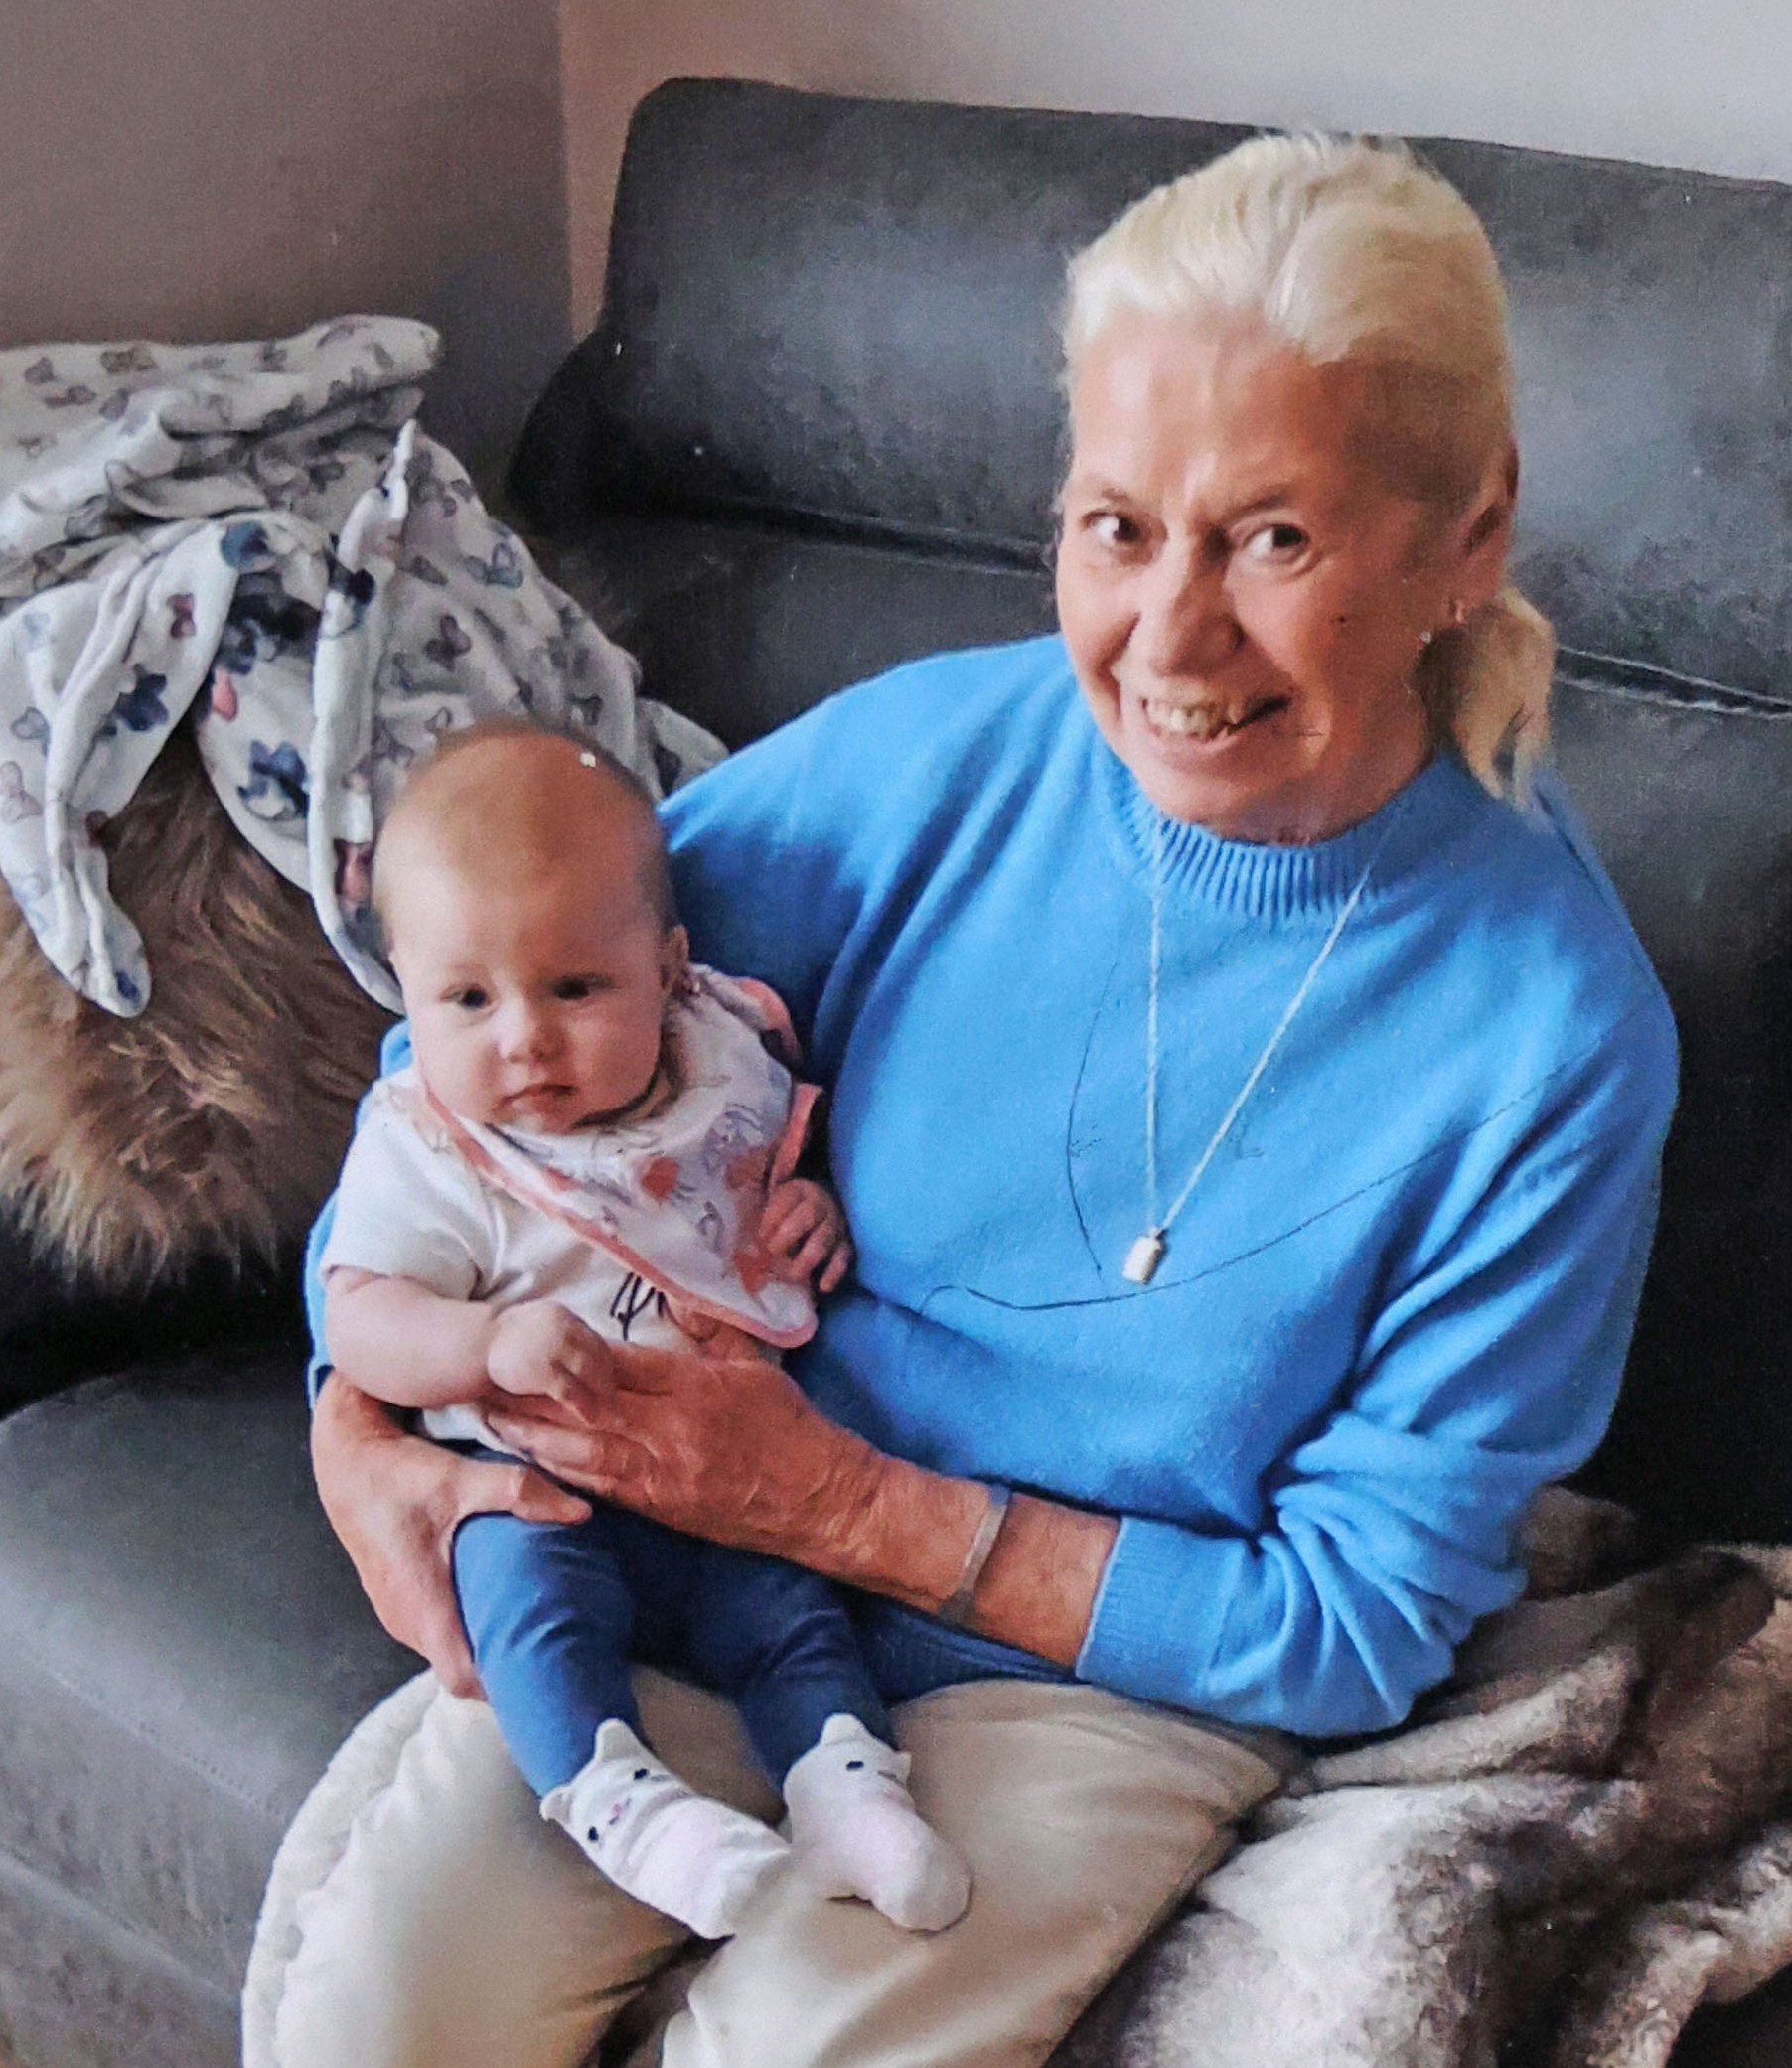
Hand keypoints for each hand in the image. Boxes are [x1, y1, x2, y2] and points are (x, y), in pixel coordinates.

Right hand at [311, 1372, 591, 1695]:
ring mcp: (397, 1613)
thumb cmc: (396, 1474)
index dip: (502, 1688)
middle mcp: (405, 1620)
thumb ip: (519, 1492)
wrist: (346, 1460)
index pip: (463, 1679)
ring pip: (447, 1651)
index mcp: (421, 1605)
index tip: (543, 1677)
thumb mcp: (459, 1479)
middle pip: (460, 1670)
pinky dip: (466, 1627)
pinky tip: (498, 1601)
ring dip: (484, 1645)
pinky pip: (435, 1631)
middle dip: (504, 1666)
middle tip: (556, 1649)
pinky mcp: (396, 1600)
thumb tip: (580, 1512)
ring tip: (535, 1626)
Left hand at [483, 1339, 877, 1564]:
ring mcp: (662, 1471)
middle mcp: (671, 1427)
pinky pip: (600, 1485)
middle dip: (532, 1392)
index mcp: (695, 1385)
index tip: (534, 1336)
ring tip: (487, 1418)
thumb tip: (679, 1297)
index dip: (571, 1352)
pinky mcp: (660, 1506)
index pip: (620, 1362)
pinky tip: (528, 1461)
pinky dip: (560, 1472)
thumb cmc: (792, 1427)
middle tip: (482, 1376)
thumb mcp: (756, 1366)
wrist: (820, 1498)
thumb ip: (712, 1333)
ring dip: (531, 1434)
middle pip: (586, 1404)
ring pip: (581, 1449)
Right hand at [485, 1299, 611, 1416]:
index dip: (607, 1365)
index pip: (596, 1342)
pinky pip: (570, 1389)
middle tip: (617, 1403)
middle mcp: (562, 1326)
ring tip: (610, 1414)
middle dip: (609, 1381)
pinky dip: (584, 1405)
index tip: (613, 1384)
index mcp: (563, 1316)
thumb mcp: (538, 1333)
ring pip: (589, 1372)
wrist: (473, 1348)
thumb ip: (564, 1342)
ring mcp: (552, 1346)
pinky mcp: (541, 1369)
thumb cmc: (507, 1348)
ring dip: (602, 1394)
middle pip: (597, 1356)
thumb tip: (593, 1366)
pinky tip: (590, 1418)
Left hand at [758, 1176, 852, 1291]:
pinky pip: (843, 1258)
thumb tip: (731, 1179)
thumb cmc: (784, 1206)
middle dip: (786, 1236)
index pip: (787, 1197)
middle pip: (807, 1216)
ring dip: (805, 1260)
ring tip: (791, 1276)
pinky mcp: (845, 1245)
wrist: (821, 1209)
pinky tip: (823, 1286)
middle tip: (770, 1252)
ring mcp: (834, 1225)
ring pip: (823, 1241)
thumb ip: (750, 1184)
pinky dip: (834, 1273)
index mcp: (798, 1189)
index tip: (758, 1235)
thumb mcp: (767, 1189)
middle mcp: (820, 1204)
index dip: (772, 1217)